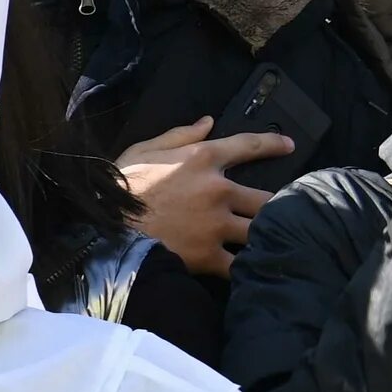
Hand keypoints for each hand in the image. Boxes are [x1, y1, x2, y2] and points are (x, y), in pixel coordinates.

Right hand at [115, 118, 295, 277]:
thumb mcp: (143, 150)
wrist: (101, 227)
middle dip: (278, 206)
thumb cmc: (119, 186)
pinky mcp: (208, 255)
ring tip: (275, 242)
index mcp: (202, 159)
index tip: (290, 147)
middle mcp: (217, 190)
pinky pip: (239, 264)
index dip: (273, 145)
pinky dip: (247, 267)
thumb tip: (209, 122)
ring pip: (260, 230)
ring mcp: (215, 224)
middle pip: (267, 198)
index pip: (249, 147)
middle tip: (285, 212)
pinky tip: (254, 270)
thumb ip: (179, 135)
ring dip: (266, 236)